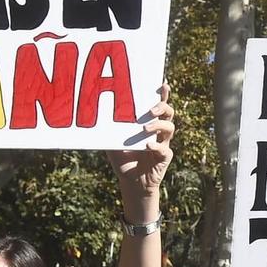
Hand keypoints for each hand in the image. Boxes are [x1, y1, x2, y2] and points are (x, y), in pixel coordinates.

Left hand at [107, 87, 174, 208]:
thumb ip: (110, 131)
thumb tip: (96, 119)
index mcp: (148, 123)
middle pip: (168, 112)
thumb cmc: (123, 159)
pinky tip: (147, 146)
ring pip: (169, 128)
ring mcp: (163, 143)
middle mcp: (158, 131)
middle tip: (150, 109)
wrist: (131, 182)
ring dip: (158, 125)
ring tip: (145, 128)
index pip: (157, 104)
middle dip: (162, 106)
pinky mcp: (164, 157)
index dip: (162, 94)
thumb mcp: (113, 143)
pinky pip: (164, 149)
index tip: (162, 83)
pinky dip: (156, 146)